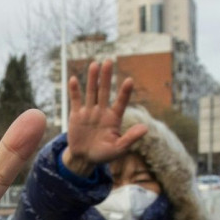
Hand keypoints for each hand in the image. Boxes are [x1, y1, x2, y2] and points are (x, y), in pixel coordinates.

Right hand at [63, 60, 147, 175]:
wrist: (84, 158)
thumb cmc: (104, 154)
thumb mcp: (119, 149)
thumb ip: (130, 138)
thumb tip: (145, 128)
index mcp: (114, 118)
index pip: (121, 102)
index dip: (125, 92)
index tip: (129, 81)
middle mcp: (102, 111)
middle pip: (105, 91)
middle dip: (106, 77)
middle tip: (109, 61)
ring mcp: (89, 112)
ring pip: (91, 92)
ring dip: (92, 79)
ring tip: (94, 64)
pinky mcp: (76, 115)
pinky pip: (75, 100)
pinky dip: (74, 91)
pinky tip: (73, 79)